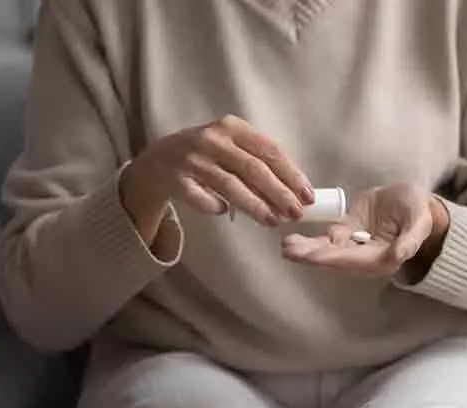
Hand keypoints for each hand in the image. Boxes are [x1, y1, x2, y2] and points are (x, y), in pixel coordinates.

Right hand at [123, 114, 313, 226]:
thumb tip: (295, 193)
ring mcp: (192, 159)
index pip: (269, 150)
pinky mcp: (175, 179)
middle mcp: (212, 139)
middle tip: (296, 214)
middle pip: (253, 169)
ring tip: (274, 221)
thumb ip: (259, 162)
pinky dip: (216, 207)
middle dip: (279, 193)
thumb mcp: (232, 147)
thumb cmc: (208, 155)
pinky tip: (226, 213)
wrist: (158, 160)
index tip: (307, 195)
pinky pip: (202, 198)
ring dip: (255, 206)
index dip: (291, 174)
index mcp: (232, 127)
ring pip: (230, 186)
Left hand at [282, 184, 449, 277]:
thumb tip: (399, 255)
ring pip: (327, 250)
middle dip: (312, 256)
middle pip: (335, 259)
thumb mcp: (419, 222)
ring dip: (307, 249)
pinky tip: (293, 236)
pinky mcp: (347, 231)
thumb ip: (409, 239)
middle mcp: (364, 257)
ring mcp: (353, 244)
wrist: (413, 202)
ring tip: (287, 246)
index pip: (354, 260)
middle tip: (290, 251)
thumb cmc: (419, 212)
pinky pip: (326, 237)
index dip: (333, 257)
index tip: (314, 256)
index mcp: (382, 258)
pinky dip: (310, 238)